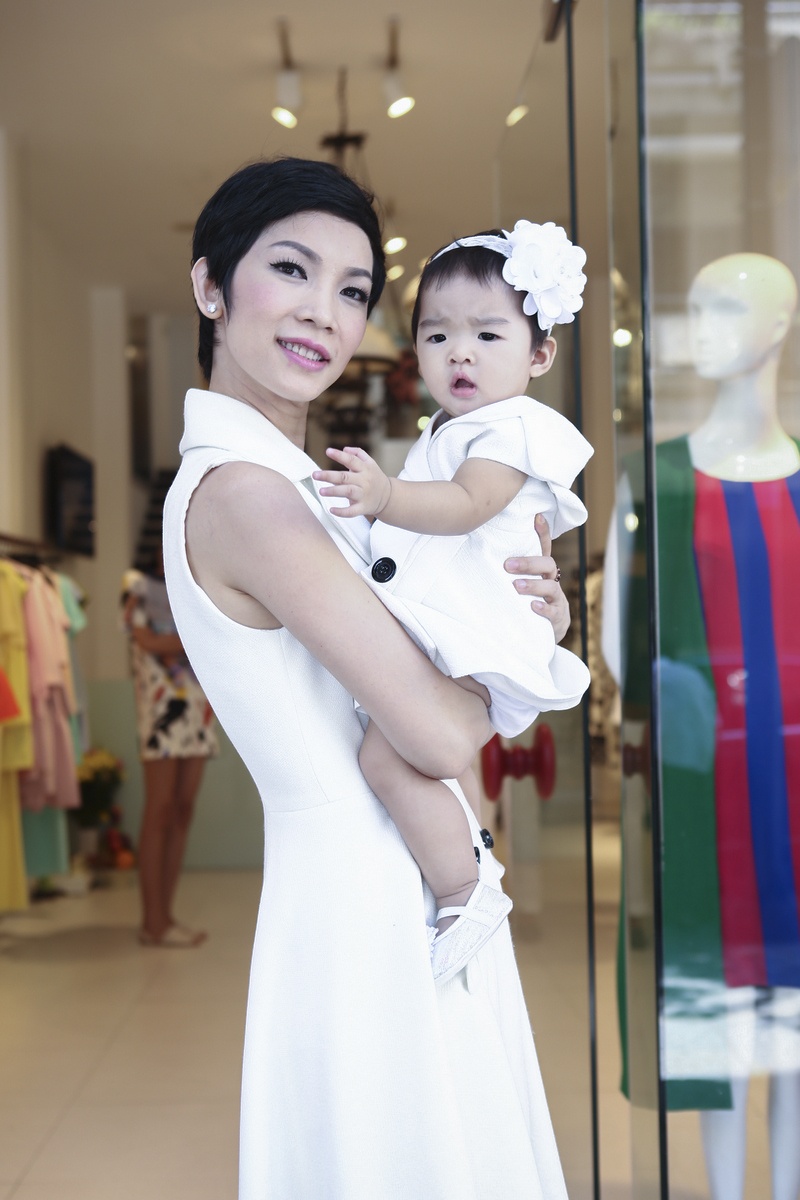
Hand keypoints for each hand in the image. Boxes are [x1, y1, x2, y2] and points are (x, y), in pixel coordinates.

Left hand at [312, 447, 391, 518]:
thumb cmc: (374, 478)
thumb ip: (358, 454)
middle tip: (315, 475)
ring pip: (348, 492)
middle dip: (329, 475)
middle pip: (345, 477)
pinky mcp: (363, 508)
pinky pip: (352, 511)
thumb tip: (344, 449)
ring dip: (333, 491)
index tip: (328, 451)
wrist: (388, 497)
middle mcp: (364, 481)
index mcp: (365, 469)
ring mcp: (363, 495)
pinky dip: (342, 512)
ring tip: (321, 491)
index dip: (339, 455)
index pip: (352, 460)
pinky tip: (332, 510)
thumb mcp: (370, 463)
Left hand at [504, 513, 570, 642]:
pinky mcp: (558, 618)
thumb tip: (473, 554)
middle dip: (528, 563)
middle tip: (508, 565)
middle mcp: (551, 581)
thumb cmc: (524, 605)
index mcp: (540, 572)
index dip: (542, 533)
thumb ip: (505, 573)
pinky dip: (544, 608)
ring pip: (551, 587)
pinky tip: (533, 606)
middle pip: (547, 564)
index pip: (543, 548)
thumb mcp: (516, 586)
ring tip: (516, 586)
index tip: (536, 517)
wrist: (543, 635)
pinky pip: (554, 612)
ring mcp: (556, 599)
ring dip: (533, 585)